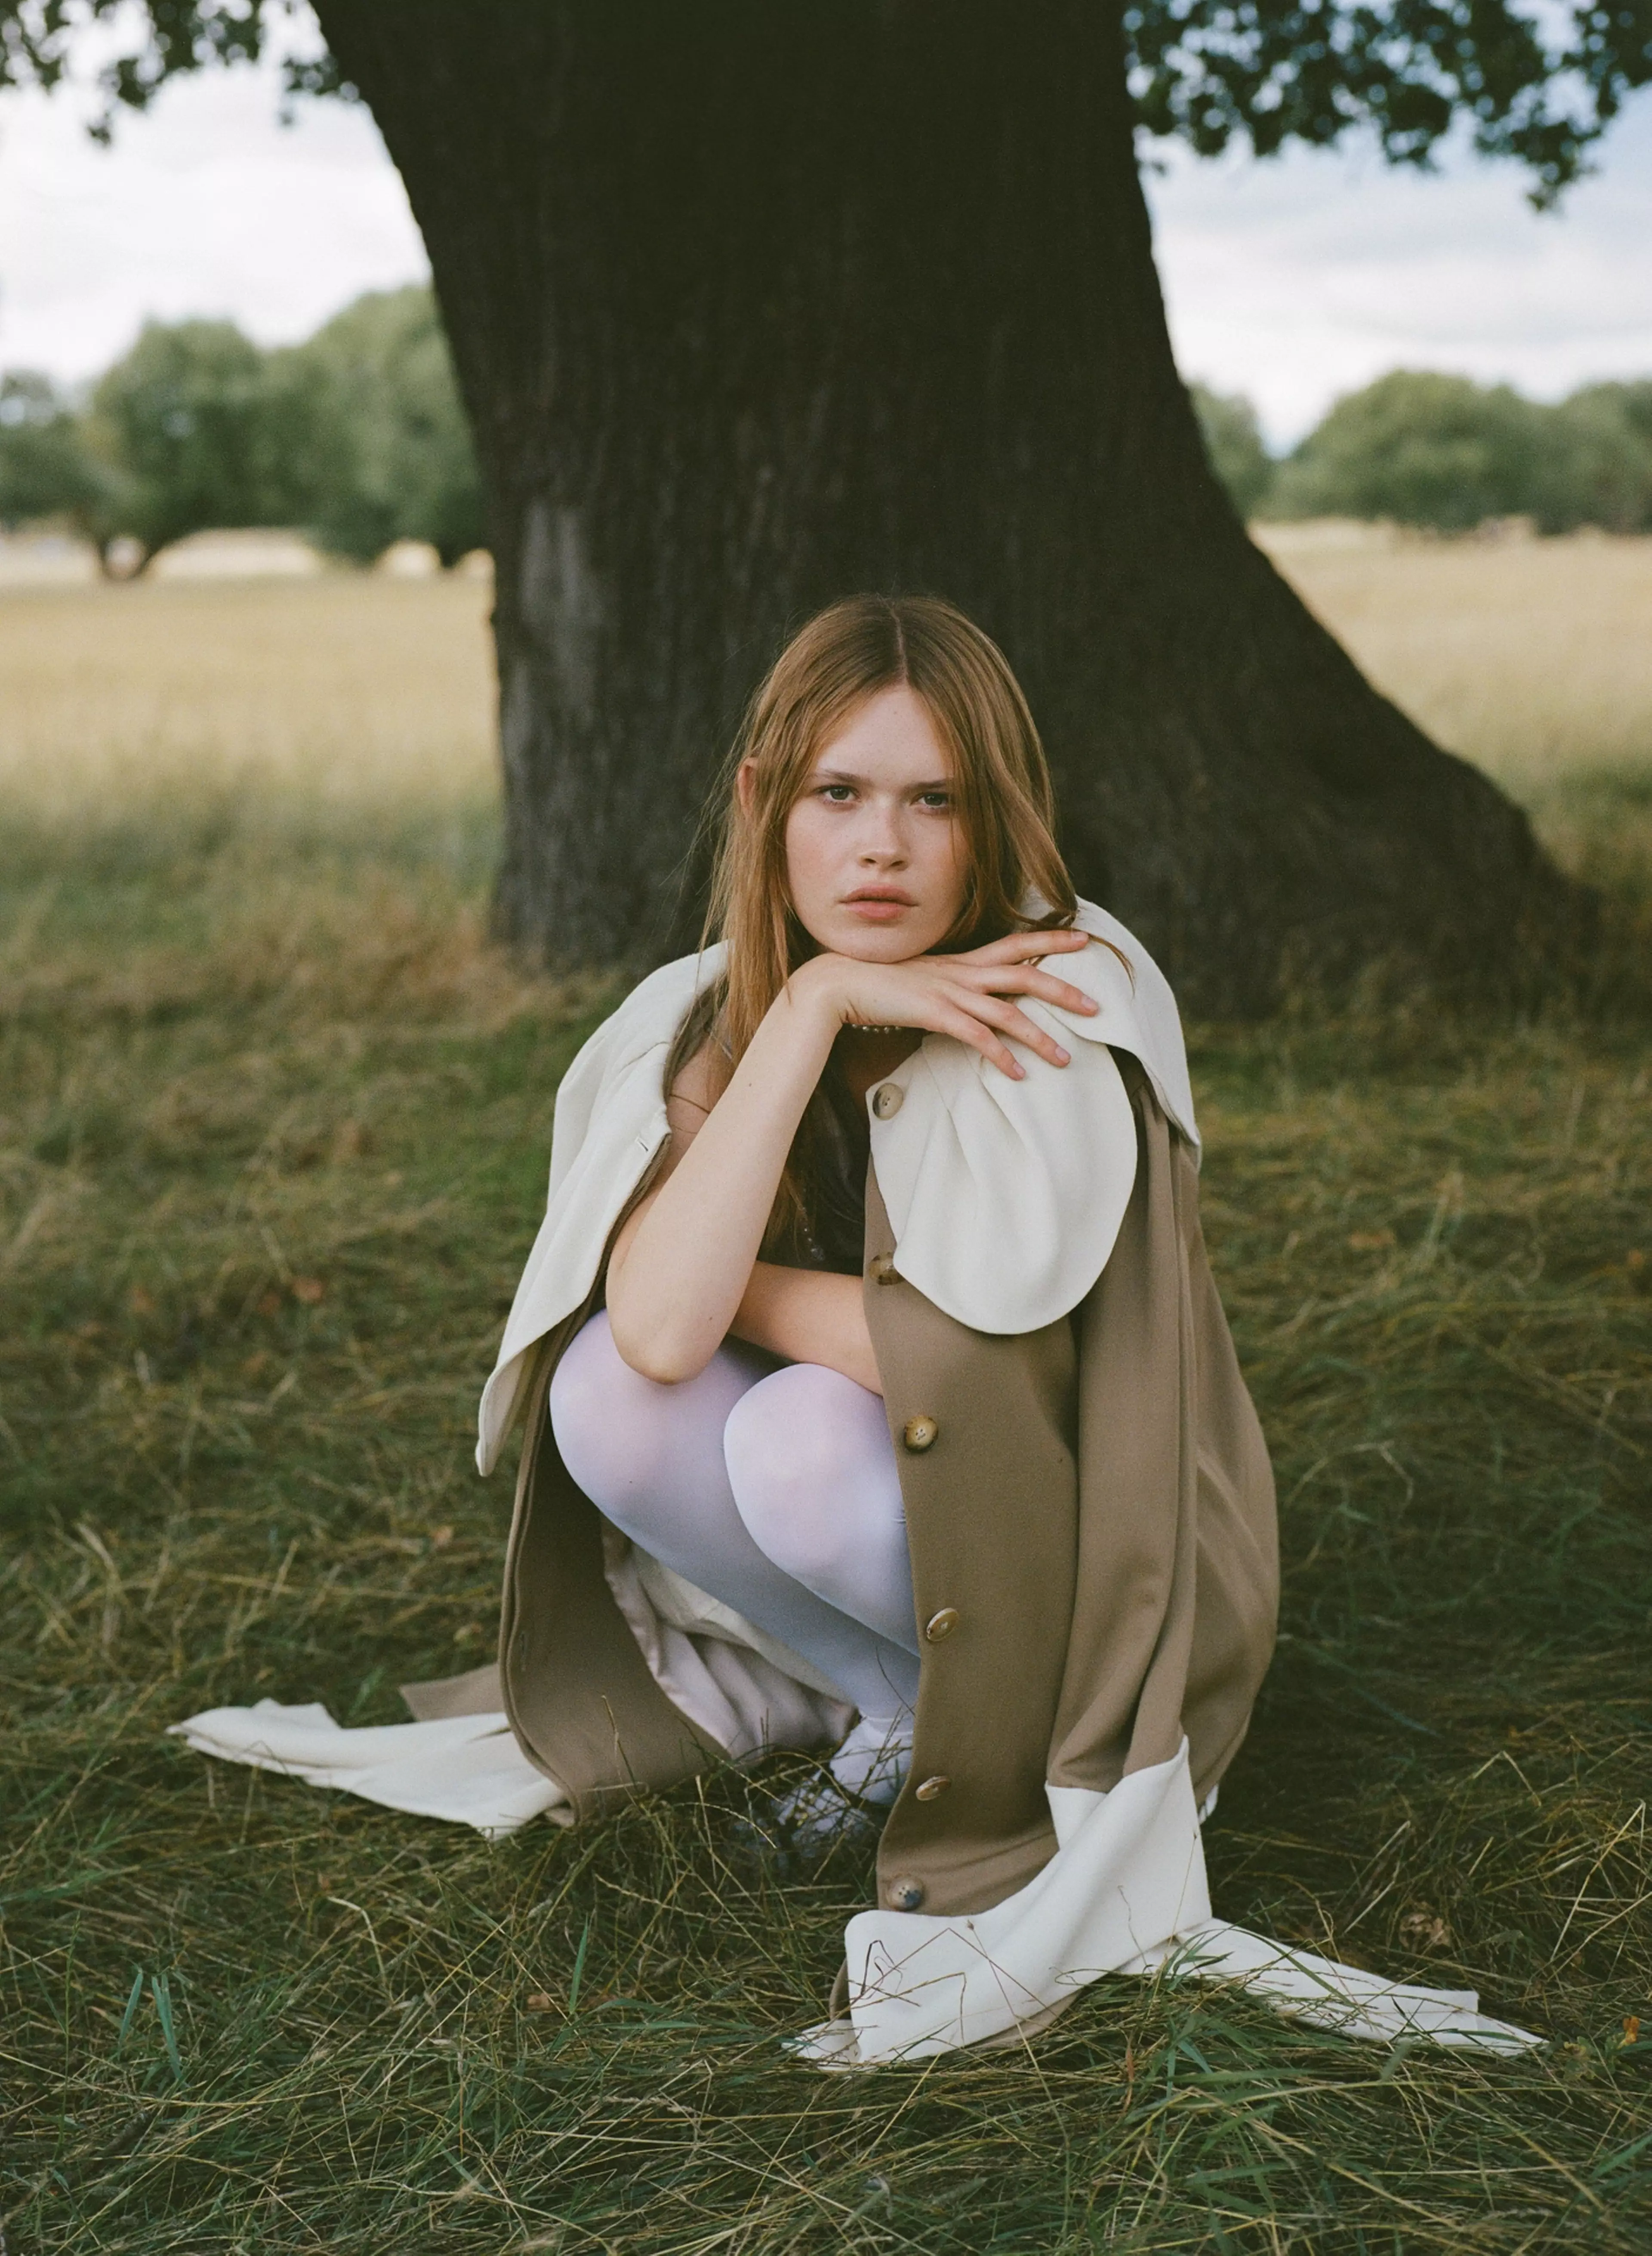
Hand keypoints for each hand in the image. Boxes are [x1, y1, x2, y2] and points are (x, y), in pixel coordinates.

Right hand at [791, 928, 1098, 1079]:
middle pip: (1024, 975)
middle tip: (1097, 1005)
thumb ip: (949, 986)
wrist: (838, 983)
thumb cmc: (878, 984)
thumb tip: (970, 999)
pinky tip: (1017, 1073)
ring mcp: (948, 992)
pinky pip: (976, 1037)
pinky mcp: (933, 1014)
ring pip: (1007, 1011)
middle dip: (1063, 989)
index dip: (1050, 940)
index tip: (1083, 937)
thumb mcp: (922, 978)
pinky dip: (1000, 1055)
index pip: (1015, 944)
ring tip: (1065, 1058)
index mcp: (961, 962)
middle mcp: (961, 973)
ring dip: (1040, 1036)